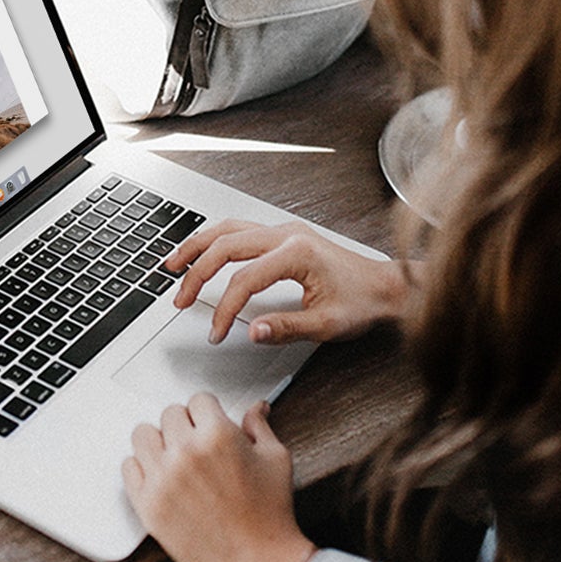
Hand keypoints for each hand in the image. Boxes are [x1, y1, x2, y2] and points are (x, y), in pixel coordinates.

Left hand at [122, 394, 315, 561]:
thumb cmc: (270, 514)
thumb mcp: (275, 459)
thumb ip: (259, 427)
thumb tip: (256, 408)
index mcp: (217, 435)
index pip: (198, 400)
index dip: (208, 412)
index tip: (209, 423)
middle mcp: (186, 452)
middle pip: (169, 414)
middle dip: (185, 425)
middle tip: (196, 444)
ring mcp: (163, 478)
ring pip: (142, 435)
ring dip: (159, 442)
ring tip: (173, 457)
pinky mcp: (148, 504)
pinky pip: (128, 467)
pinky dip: (141, 468)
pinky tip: (160, 476)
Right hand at [165, 219, 410, 345]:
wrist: (386, 286)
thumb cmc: (363, 302)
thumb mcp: (327, 324)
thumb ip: (287, 328)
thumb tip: (252, 331)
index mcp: (297, 253)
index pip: (244, 279)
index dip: (224, 308)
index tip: (217, 332)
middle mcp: (287, 234)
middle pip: (226, 245)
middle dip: (197, 273)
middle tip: (180, 299)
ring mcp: (284, 230)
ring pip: (228, 229)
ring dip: (198, 246)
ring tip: (173, 265)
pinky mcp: (283, 235)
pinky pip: (239, 229)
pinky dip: (214, 240)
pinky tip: (202, 252)